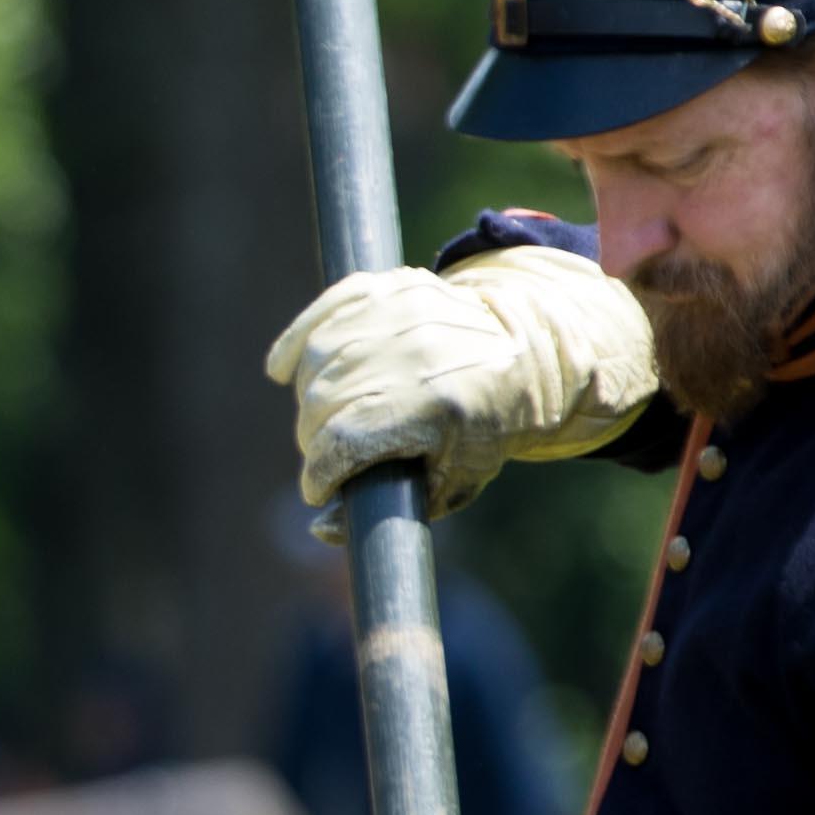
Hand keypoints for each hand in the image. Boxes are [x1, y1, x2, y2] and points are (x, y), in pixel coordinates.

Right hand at [264, 239, 656, 509]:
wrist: (531, 352)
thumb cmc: (489, 426)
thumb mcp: (454, 481)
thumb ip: (391, 511)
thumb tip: (319, 527)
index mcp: (436, 406)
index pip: (344, 442)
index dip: (320, 473)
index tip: (318, 489)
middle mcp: (416, 353)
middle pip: (324, 404)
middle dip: (313, 440)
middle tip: (325, 455)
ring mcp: (403, 312)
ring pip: (317, 360)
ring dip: (308, 397)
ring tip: (323, 418)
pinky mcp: (392, 287)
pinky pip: (325, 312)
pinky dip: (297, 342)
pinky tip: (284, 369)